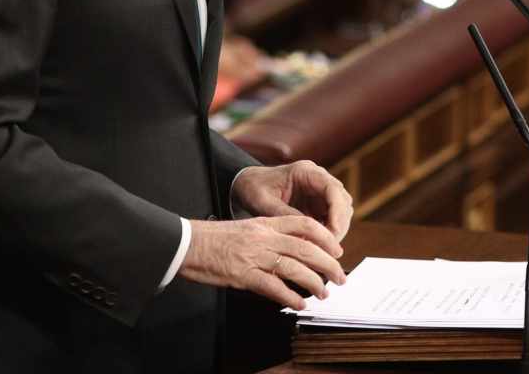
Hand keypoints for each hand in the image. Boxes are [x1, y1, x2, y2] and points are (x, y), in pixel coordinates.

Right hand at [180, 215, 345, 310]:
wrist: (188, 243)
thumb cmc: (215, 237)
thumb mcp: (247, 227)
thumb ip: (270, 235)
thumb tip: (294, 249)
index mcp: (265, 223)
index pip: (304, 225)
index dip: (325, 237)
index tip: (337, 249)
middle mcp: (264, 238)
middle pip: (306, 248)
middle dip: (328, 263)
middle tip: (340, 276)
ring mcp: (254, 256)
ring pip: (294, 268)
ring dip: (314, 282)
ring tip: (324, 293)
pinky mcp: (244, 275)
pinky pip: (273, 287)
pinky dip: (289, 297)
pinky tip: (298, 304)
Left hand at [232, 160, 352, 241]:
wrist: (245, 184)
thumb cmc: (252, 188)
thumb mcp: (264, 202)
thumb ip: (285, 216)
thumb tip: (306, 236)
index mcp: (305, 171)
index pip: (332, 189)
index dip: (337, 212)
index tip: (334, 233)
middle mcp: (317, 179)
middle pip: (342, 200)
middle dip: (339, 224)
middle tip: (330, 247)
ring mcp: (318, 191)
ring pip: (340, 210)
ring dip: (336, 229)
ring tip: (324, 249)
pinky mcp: (317, 203)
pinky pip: (331, 218)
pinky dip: (328, 231)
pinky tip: (318, 245)